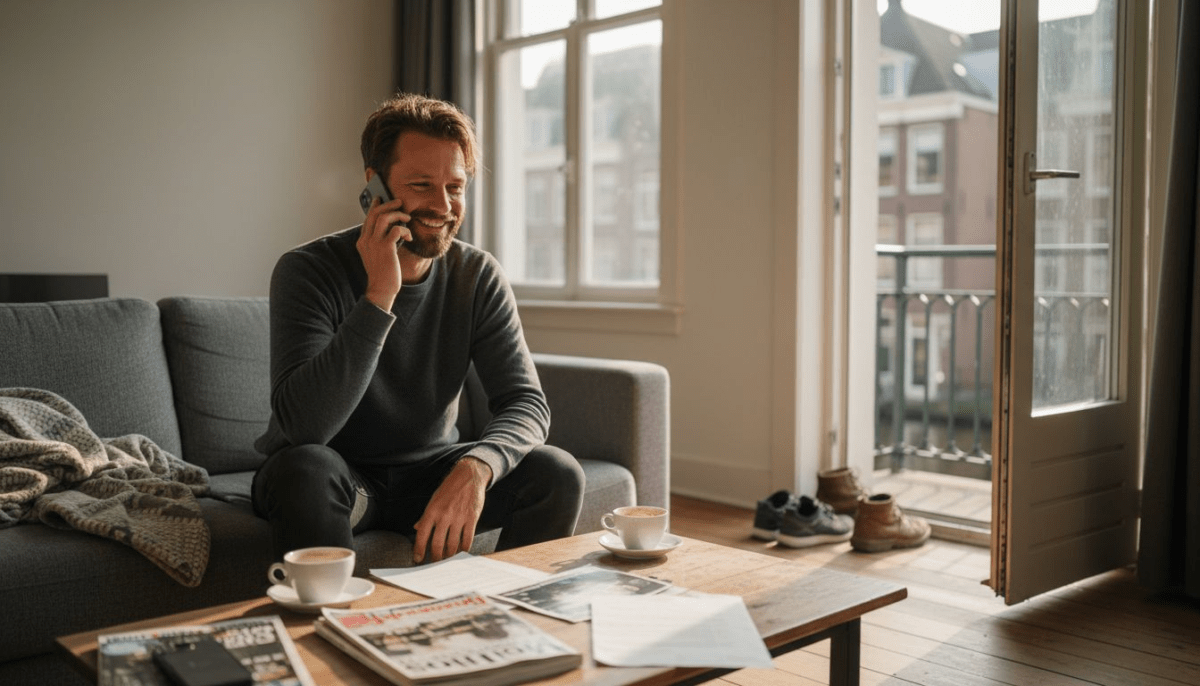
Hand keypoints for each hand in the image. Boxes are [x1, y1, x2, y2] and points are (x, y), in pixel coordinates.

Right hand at [357, 195, 411, 310]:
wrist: (381, 289)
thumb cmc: (382, 274)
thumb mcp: (377, 255)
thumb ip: (380, 242)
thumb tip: (393, 229)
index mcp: (362, 241)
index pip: (367, 218)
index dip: (375, 206)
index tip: (380, 198)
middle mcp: (366, 240)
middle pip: (375, 213)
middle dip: (388, 204)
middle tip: (399, 202)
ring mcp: (374, 243)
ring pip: (384, 217)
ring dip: (398, 214)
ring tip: (407, 217)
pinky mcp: (386, 248)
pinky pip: (396, 230)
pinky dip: (405, 230)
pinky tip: (410, 237)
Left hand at [413, 457, 492, 562]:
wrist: (468, 476)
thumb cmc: (449, 488)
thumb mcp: (434, 500)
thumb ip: (425, 516)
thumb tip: (417, 528)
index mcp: (432, 511)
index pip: (422, 535)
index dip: (419, 549)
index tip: (418, 559)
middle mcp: (444, 515)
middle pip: (437, 544)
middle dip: (435, 558)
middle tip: (434, 564)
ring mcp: (459, 517)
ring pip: (452, 545)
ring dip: (449, 556)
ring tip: (447, 561)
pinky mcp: (472, 518)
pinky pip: (467, 539)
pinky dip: (463, 549)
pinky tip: (460, 552)